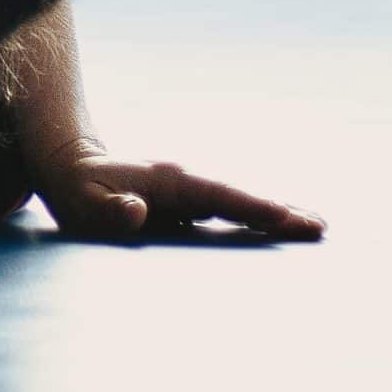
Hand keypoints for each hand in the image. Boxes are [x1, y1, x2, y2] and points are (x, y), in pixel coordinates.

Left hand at [31, 139, 324, 242]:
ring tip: (316, 226)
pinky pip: (230, 210)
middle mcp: (186, 182)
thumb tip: (137, 212)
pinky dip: (257, 217)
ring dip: (276, 212)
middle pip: (239, 196)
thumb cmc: (76, 192)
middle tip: (320, 226)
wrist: (71, 164)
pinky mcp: (189, 203)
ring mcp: (189, 191)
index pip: (217, 195)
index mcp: (168, 182)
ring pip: (239, 202)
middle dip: (278, 210)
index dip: (249, 205)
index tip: (284, 215)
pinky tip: (280, 227)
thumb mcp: (82, 206)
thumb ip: (109, 212)